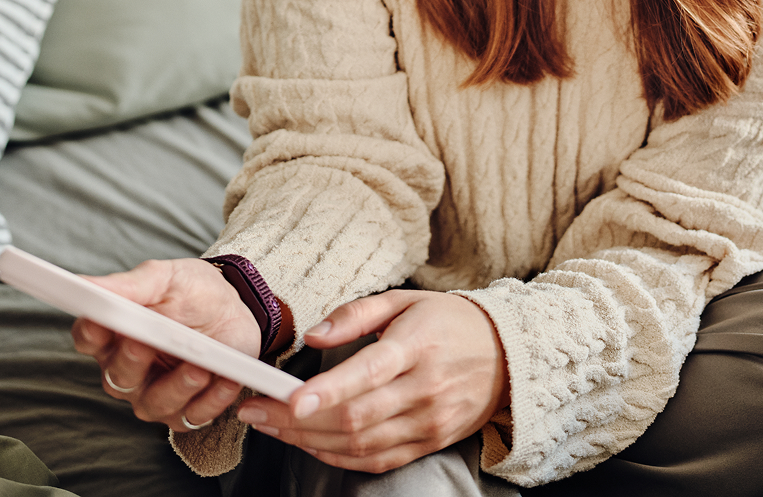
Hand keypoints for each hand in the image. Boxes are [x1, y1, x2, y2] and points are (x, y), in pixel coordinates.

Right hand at [69, 257, 255, 432]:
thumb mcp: (165, 279)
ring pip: (153, 404)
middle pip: (117, 376)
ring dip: (176, 388)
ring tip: (198, 368)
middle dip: (131, 361)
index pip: (89, 338)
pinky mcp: (188, 409)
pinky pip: (194, 415)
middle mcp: (127, 370)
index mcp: (114, 334)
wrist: (233, 308)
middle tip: (144, 343)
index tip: (98, 319)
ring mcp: (155, 394)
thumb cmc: (192, 292)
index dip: (91, 332)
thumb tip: (86, 284)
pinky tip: (226, 380)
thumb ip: (129, 285)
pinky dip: (212, 401)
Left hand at [236, 290, 508, 473]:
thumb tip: (313, 337)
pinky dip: (336, 457)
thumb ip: (356, 314)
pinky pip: (376, 460)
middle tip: (256, 411)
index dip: (327, 390)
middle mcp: (424, 388)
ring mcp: (428, 421)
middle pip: (354, 417)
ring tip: (272, 427)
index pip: (368, 373)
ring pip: (360, 444)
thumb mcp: (405, 301)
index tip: (289, 398)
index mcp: (417, 345)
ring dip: (308, 441)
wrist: (506, 355)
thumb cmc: (449, 322)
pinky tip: (309, 443)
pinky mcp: (429, 443)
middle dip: (297, 420)